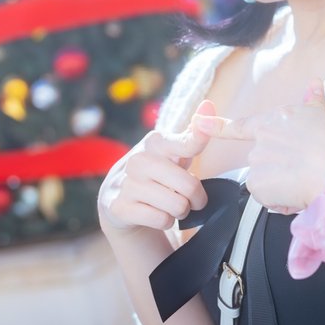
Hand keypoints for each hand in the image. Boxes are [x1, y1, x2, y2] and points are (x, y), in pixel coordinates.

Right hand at [97, 100, 214, 236]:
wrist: (116, 196)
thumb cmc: (156, 172)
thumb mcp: (173, 152)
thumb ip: (193, 133)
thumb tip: (208, 104)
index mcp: (155, 143)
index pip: (185, 142)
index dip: (199, 137)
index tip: (204, 132)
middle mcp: (139, 160)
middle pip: (189, 186)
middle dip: (197, 198)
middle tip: (192, 199)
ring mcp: (127, 184)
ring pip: (177, 205)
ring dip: (181, 211)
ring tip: (173, 205)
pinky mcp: (119, 207)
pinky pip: (161, 220)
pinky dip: (166, 221)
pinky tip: (157, 214)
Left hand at [194, 79, 324, 212]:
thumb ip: (314, 102)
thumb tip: (315, 82)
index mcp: (277, 119)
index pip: (241, 125)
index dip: (218, 127)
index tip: (200, 124)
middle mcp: (263, 137)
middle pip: (262, 161)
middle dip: (278, 171)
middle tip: (305, 173)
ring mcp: (257, 159)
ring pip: (265, 181)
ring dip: (280, 187)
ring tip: (306, 183)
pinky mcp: (257, 183)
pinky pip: (267, 199)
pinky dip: (280, 202)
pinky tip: (299, 196)